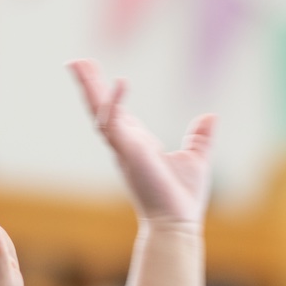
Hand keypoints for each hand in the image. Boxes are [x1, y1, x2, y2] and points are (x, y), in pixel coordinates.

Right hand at [69, 61, 213, 228]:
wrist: (178, 224)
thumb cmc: (183, 198)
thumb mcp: (195, 159)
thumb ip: (200, 137)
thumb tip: (211, 116)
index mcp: (137, 144)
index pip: (116, 112)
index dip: (107, 92)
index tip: (95, 73)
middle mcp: (125, 145)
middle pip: (100, 107)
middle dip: (88, 84)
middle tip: (75, 61)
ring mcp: (123, 148)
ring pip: (98, 111)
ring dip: (88, 87)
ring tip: (78, 63)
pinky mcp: (127, 153)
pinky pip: (113, 123)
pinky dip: (114, 103)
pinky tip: (120, 82)